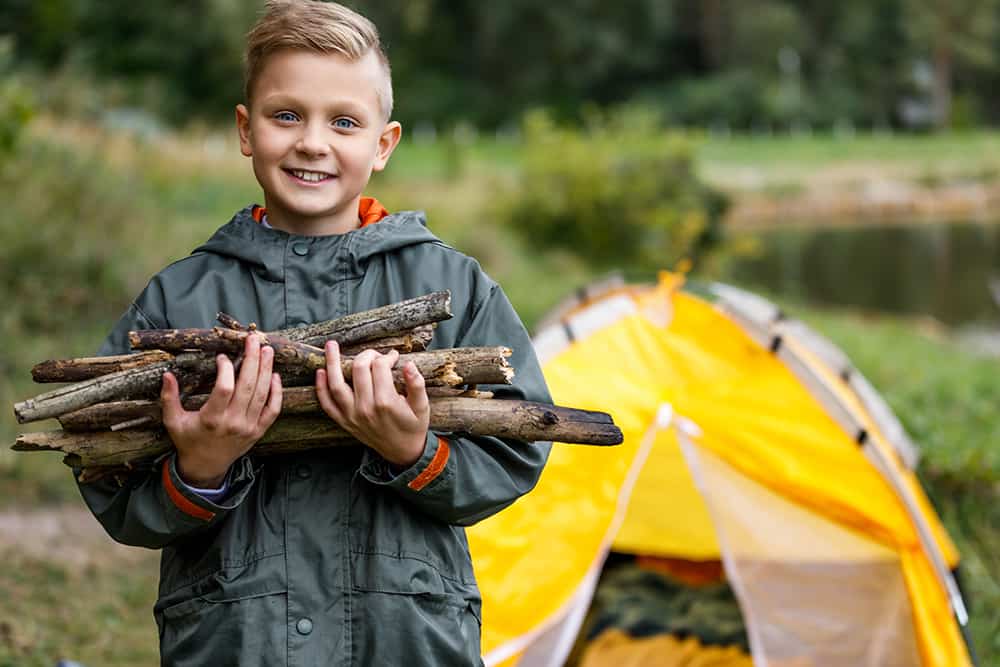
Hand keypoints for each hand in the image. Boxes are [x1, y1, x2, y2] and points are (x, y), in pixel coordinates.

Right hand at [161, 333, 282, 487]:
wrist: (206, 466)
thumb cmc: (188, 440)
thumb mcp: (173, 421)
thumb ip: (169, 398)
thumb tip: (167, 374)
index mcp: (211, 419)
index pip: (224, 388)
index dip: (225, 369)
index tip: (222, 356)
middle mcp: (233, 422)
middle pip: (248, 386)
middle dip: (252, 359)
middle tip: (254, 339)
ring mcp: (249, 427)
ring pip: (262, 394)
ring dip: (266, 370)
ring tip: (267, 350)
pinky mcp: (259, 430)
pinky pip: (273, 409)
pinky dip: (277, 392)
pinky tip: (274, 375)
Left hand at [315, 341, 429, 468]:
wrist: (402, 452)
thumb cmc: (413, 427)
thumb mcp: (422, 407)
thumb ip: (417, 384)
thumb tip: (409, 364)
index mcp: (386, 402)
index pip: (380, 367)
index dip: (388, 357)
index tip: (394, 357)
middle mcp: (366, 408)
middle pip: (359, 369)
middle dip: (367, 355)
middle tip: (374, 354)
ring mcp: (352, 415)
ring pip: (336, 385)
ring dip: (331, 363)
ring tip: (330, 346)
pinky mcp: (344, 421)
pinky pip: (327, 404)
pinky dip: (320, 388)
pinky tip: (320, 372)